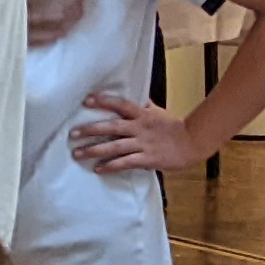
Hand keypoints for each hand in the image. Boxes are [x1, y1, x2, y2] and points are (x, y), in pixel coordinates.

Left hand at [68, 89, 198, 174]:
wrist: (193, 142)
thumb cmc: (174, 127)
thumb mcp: (158, 112)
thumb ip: (144, 105)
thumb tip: (136, 96)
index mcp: (142, 115)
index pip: (121, 104)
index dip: (104, 101)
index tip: (87, 100)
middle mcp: (140, 128)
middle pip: (112, 127)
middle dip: (91, 130)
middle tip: (72, 133)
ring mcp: (143, 144)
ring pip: (115, 146)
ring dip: (94, 150)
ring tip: (78, 154)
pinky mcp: (147, 159)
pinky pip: (125, 163)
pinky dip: (111, 166)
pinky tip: (98, 169)